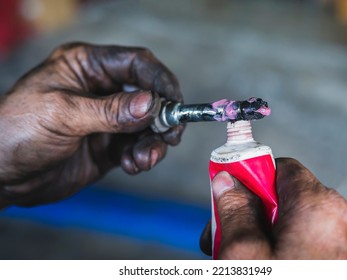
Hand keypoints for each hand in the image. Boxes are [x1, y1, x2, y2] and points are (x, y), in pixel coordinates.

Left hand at [0, 42, 183, 207]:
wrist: (2, 176)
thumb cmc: (17, 131)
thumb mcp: (63, 114)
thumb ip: (110, 110)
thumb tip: (152, 104)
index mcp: (87, 67)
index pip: (135, 64)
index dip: (160, 80)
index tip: (175, 102)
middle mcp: (101, 91)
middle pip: (148, 95)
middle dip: (162, 116)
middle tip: (171, 135)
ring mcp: (107, 120)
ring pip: (147, 126)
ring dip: (153, 142)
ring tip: (145, 158)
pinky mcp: (109, 146)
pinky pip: (137, 148)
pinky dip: (142, 156)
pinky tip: (134, 165)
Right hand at [200, 158, 346, 258]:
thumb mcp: (243, 255)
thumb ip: (233, 209)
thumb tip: (226, 180)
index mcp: (320, 207)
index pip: (279, 168)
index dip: (249, 177)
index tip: (227, 193)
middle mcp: (341, 218)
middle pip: (283, 195)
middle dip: (250, 212)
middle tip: (224, 237)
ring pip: (292, 218)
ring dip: (262, 231)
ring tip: (240, 259)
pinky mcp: (344, 259)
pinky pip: (306, 237)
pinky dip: (281, 245)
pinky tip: (262, 265)